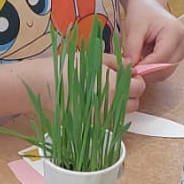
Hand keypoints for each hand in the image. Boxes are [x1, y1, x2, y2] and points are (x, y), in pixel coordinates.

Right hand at [15, 51, 146, 113]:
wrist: (44, 85)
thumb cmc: (67, 69)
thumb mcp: (94, 58)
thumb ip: (116, 62)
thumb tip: (130, 65)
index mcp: (114, 86)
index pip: (139, 87)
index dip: (136, 81)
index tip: (130, 77)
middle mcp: (110, 104)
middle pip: (134, 103)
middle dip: (130, 94)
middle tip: (118, 85)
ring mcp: (101, 117)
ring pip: (122, 114)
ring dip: (119, 104)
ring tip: (104, 93)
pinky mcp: (92, 124)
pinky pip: (107, 120)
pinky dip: (106, 112)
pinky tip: (95, 102)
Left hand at [121, 0, 183, 82]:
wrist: (148, 7)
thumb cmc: (142, 13)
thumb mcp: (134, 28)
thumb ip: (132, 48)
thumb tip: (129, 67)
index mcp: (175, 32)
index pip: (161, 57)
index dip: (145, 67)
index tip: (130, 70)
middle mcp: (183, 42)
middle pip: (166, 68)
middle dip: (147, 73)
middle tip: (130, 70)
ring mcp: (183, 50)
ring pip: (166, 72)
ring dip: (149, 73)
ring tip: (135, 64)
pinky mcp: (178, 55)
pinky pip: (165, 70)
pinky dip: (152, 71)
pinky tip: (142, 63)